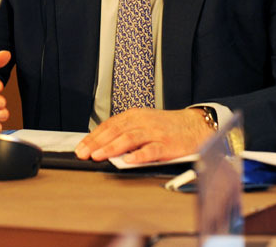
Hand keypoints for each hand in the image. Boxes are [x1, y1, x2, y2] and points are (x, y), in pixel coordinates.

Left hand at [74, 108, 214, 163]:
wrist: (194, 126)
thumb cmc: (167, 126)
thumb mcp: (144, 123)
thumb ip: (126, 132)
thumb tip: (102, 146)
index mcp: (135, 115)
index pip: (109, 125)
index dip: (93, 136)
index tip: (81, 147)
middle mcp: (143, 122)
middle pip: (116, 131)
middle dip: (97, 143)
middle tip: (84, 153)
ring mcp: (155, 133)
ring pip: (130, 138)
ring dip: (112, 147)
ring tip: (99, 156)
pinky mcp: (167, 145)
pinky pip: (151, 150)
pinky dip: (139, 155)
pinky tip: (129, 160)